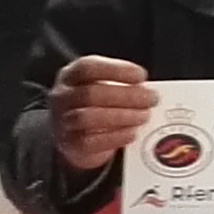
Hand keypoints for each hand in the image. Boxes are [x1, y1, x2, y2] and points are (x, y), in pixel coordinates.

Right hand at [49, 55, 160, 170]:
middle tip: (150, 98)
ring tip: (143, 116)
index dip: (116, 70)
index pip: (88, 68)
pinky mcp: (70, 144)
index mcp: (70, 76)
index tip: (140, 76)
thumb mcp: (100, 85)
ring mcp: (63, 122)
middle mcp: (62, 97)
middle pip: (91, 93)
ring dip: (122, 116)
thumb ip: (119, 84)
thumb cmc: (92, 105)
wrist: (71, 136)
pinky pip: (92, 142)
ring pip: (89, 117)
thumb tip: (146, 90)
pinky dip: (116, 136)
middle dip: (126, 95)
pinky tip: (131, 132)